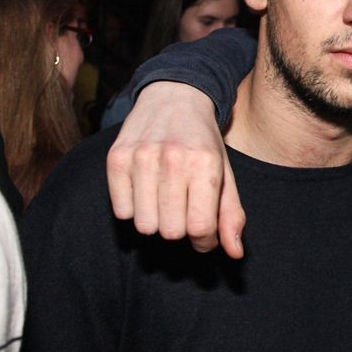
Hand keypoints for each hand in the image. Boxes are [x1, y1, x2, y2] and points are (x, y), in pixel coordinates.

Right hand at [106, 82, 245, 257]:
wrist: (175, 97)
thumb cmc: (202, 143)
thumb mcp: (225, 174)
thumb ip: (231, 215)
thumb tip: (234, 254)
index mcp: (205, 164)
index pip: (201, 228)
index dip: (204, 240)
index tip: (204, 233)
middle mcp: (172, 159)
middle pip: (171, 231)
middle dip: (181, 229)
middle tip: (184, 211)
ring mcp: (140, 157)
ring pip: (144, 226)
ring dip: (156, 221)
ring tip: (165, 200)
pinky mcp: (116, 158)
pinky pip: (121, 212)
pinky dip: (134, 209)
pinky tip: (146, 190)